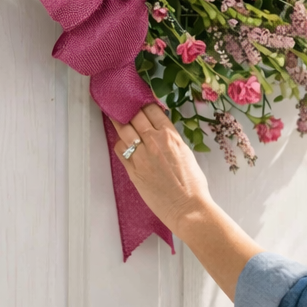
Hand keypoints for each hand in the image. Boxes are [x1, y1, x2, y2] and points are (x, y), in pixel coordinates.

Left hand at [111, 104, 212, 233]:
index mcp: (171, 136)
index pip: (152, 110)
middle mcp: (154, 141)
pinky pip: (120, 150)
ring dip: (118, 122)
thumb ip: (172, 140)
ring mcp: (141, 156)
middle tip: (122, 104)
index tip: (137, 99)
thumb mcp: (187, 153)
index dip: (142, 102)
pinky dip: (119, 143)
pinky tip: (121, 143)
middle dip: (128, 108)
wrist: (188, 207)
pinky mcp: (133, 170)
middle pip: (135, 116)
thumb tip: (162, 133)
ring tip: (114, 116)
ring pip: (123, 130)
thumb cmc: (193, 184)